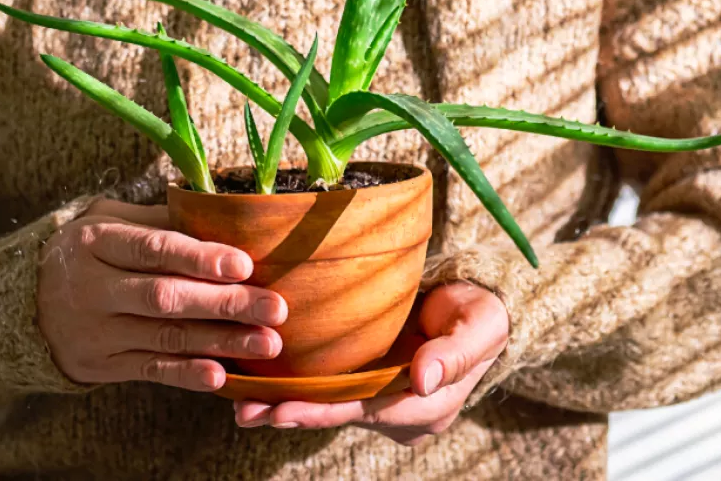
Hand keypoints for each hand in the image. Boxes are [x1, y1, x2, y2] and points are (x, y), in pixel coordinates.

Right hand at [37, 198, 287, 391]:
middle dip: (224, 304)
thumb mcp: (107, 222)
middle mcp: (92, 287)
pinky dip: (187, 374)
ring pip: (165, 337)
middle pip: (164, 297)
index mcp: (96, 241)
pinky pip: (151, 371)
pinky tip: (222, 376)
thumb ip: (157, 220)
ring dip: (220, 341)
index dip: (199, 258)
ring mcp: (96, 331)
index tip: (244, 264)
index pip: (153, 249)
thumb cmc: (86, 253)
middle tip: (275, 308)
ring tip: (267, 342)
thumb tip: (220, 212)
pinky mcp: (101, 365)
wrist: (25, 306)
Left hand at [232, 282, 507, 445]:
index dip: (324, 412)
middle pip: (339, 415)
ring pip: (328, 406)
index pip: (366, 412)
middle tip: (244, 412)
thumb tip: (423, 381)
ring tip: (239, 405)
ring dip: (284, 406)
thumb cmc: (481, 313)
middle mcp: (399, 413)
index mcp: (426, 406)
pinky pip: (328, 389)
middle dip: (290, 414)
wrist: (479, 306)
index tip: (284, 410)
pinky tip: (259, 384)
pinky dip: (295, 388)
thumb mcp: (479, 327)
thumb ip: (454, 353)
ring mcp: (381, 400)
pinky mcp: (367, 383)